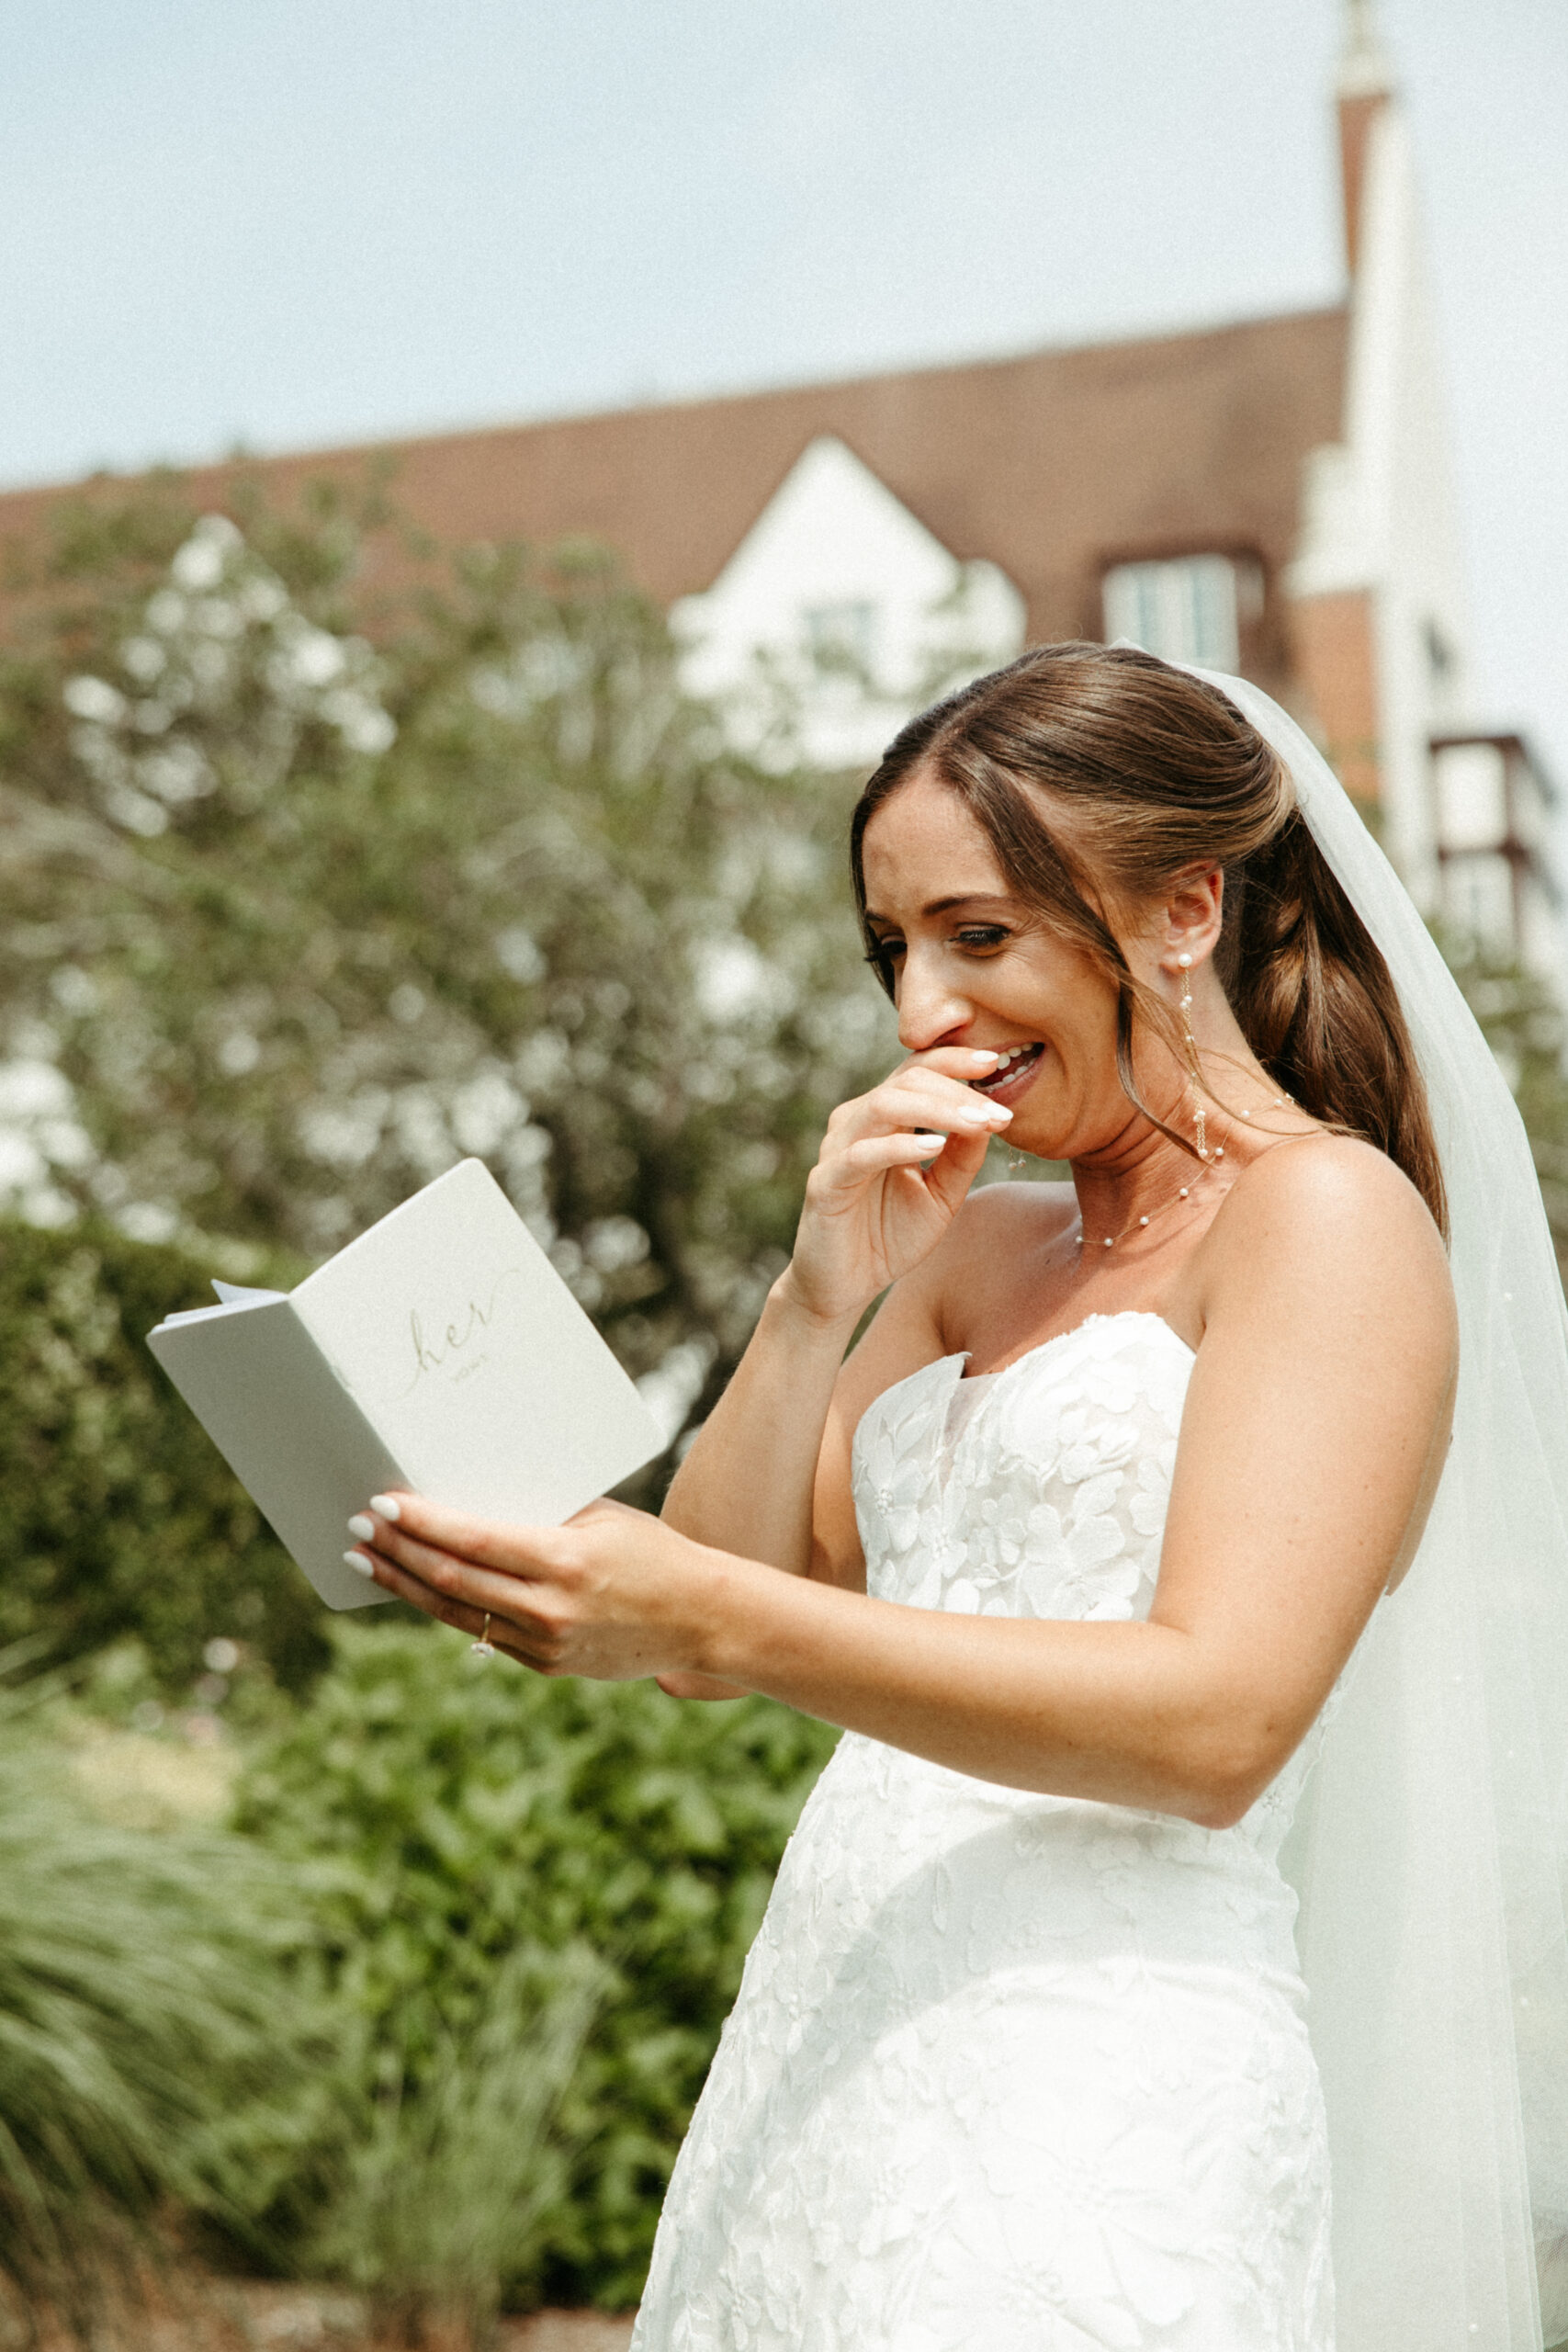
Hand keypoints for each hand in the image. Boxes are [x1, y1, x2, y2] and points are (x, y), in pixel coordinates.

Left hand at [345, 1492, 732, 1683]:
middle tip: (357, 1528)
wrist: (699, 1620)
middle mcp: (549, 1607)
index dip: (421, 1523)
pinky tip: (416, 1586)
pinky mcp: (544, 1665)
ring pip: (454, 1612)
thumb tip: (467, 1501)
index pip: (473, 1540)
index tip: (383, 1505)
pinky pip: (481, 1632)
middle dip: (397, 1552)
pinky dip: (442, 1607)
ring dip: (404, 1584)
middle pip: (451, 1579)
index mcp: (565, 1560)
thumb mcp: (600, 1519)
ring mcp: (544, 1643)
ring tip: (367, 1560)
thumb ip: (538, 1516)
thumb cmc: (650, 1552)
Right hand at [782, 1047, 1010, 1325]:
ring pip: (884, 1104)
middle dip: (958, 1090)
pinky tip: (935, 1147)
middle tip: (999, 1112)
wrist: (843, 1287)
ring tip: (978, 1123)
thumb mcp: (941, 1195)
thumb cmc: (888, 1236)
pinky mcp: (825, 1183)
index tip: (995, 1063)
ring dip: (937, 1109)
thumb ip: (963, 1159)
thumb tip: (991, 1118)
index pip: (918, 1070)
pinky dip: (900, 1146)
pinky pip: (861, 1154)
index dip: (954, 1060)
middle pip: (907, 1079)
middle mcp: (857, 1123)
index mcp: (883, 1119)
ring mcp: (837, 1149)